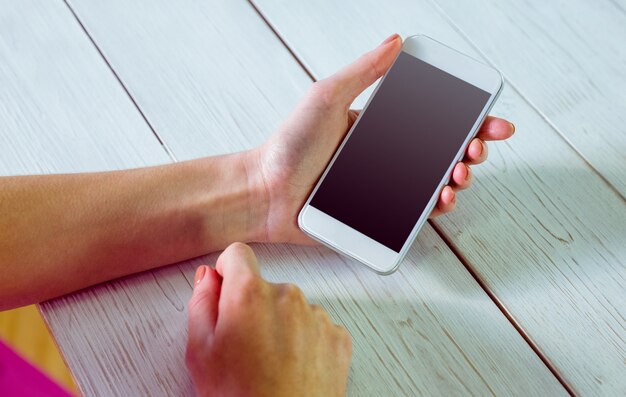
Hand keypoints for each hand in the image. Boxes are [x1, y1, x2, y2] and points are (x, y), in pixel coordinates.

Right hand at [186, 242, 351, 396]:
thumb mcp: (200, 352)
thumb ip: (201, 303)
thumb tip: (208, 279)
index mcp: (249, 294)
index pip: (237, 255)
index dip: (227, 273)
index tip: (226, 290)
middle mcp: (287, 297)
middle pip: (265, 285)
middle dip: (253, 306)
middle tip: (244, 346)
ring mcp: (316, 316)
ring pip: (291, 307)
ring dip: (281, 324)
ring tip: (269, 363)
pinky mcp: (337, 336)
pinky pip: (316, 326)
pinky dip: (305, 340)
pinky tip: (291, 367)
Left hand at [249, 34, 514, 243]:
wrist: (266, 192)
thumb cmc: (289, 145)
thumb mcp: (327, 97)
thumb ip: (363, 72)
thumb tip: (396, 41)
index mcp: (378, 128)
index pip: (433, 121)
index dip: (467, 121)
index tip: (491, 120)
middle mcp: (385, 158)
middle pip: (442, 153)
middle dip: (471, 150)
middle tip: (476, 150)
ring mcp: (383, 187)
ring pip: (435, 184)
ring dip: (459, 179)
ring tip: (460, 175)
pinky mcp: (376, 216)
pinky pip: (415, 213)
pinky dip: (436, 207)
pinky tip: (444, 199)